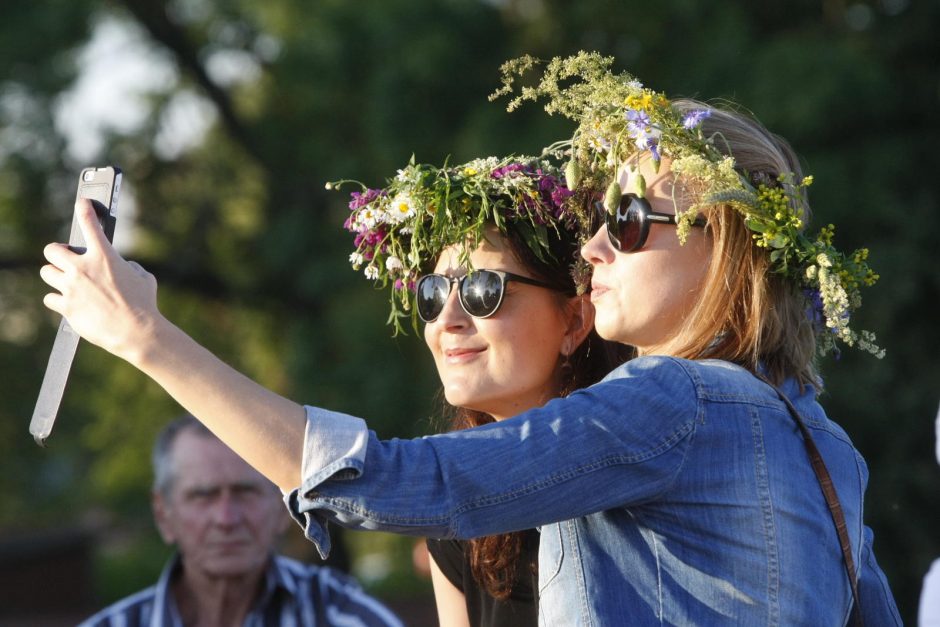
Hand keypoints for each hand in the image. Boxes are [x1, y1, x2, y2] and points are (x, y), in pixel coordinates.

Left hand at [40, 198, 159, 362]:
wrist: (136, 332)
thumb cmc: (144, 304)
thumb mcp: (143, 277)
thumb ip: (128, 266)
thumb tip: (121, 267)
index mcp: (105, 257)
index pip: (90, 224)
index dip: (84, 209)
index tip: (82, 203)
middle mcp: (84, 268)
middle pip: (51, 250)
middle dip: (57, 254)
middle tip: (66, 260)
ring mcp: (72, 288)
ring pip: (46, 273)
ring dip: (56, 276)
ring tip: (68, 283)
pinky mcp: (67, 307)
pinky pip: (50, 298)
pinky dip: (58, 300)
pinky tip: (69, 303)